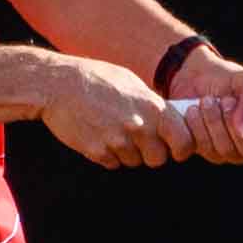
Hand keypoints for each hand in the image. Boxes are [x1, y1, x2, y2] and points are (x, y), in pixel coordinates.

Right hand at [29, 55, 181, 167]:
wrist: (57, 85)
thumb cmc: (96, 79)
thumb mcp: (132, 83)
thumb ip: (153, 104)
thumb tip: (171, 120)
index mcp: (153, 107)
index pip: (184, 142)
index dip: (182, 148)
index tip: (175, 147)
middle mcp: (139, 127)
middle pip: (159, 159)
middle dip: (151, 153)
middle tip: (140, 140)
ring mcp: (118, 141)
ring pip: (134, 162)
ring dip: (128, 153)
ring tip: (113, 130)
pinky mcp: (98, 152)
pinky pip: (113, 163)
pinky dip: (109, 154)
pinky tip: (99, 134)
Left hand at [161, 46, 242, 164]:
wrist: (193, 75)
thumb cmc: (226, 78)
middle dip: (233, 122)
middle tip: (225, 100)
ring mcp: (225, 152)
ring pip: (222, 152)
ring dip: (211, 121)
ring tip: (206, 101)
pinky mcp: (200, 150)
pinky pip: (198, 149)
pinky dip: (194, 126)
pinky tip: (192, 111)